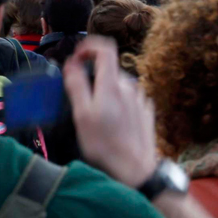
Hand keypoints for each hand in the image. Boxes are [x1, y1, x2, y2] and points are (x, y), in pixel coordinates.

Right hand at [65, 36, 158, 187]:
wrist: (137, 171)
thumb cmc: (105, 144)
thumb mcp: (82, 114)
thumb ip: (76, 84)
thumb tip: (71, 62)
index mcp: (112, 84)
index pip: (105, 48)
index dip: (88, 46)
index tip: (76, 57)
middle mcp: (129, 87)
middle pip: (108, 68)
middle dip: (92, 75)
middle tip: (79, 96)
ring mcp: (140, 100)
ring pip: (118, 83)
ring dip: (104, 89)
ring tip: (95, 113)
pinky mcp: (146, 112)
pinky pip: (128, 97)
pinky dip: (117, 101)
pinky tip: (112, 121)